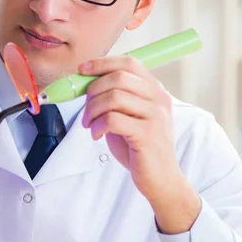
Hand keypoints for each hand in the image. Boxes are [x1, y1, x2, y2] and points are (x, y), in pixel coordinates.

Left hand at [79, 56, 200, 232]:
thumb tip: (84, 82)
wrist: (160, 179)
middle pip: (118, 77)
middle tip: (86, 109)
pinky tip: (96, 134)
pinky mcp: (149, 134)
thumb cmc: (139, 146)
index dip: (102, 63)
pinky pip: (113, 119)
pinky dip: (97, 125)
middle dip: (93, 90)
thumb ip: (113, 97)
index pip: (129, 62)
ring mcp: (156, 115)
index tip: (82, 70)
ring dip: (93, 110)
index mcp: (154, 89)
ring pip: (114, 97)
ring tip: (90, 124)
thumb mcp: (127, 115)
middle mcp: (159, 98)